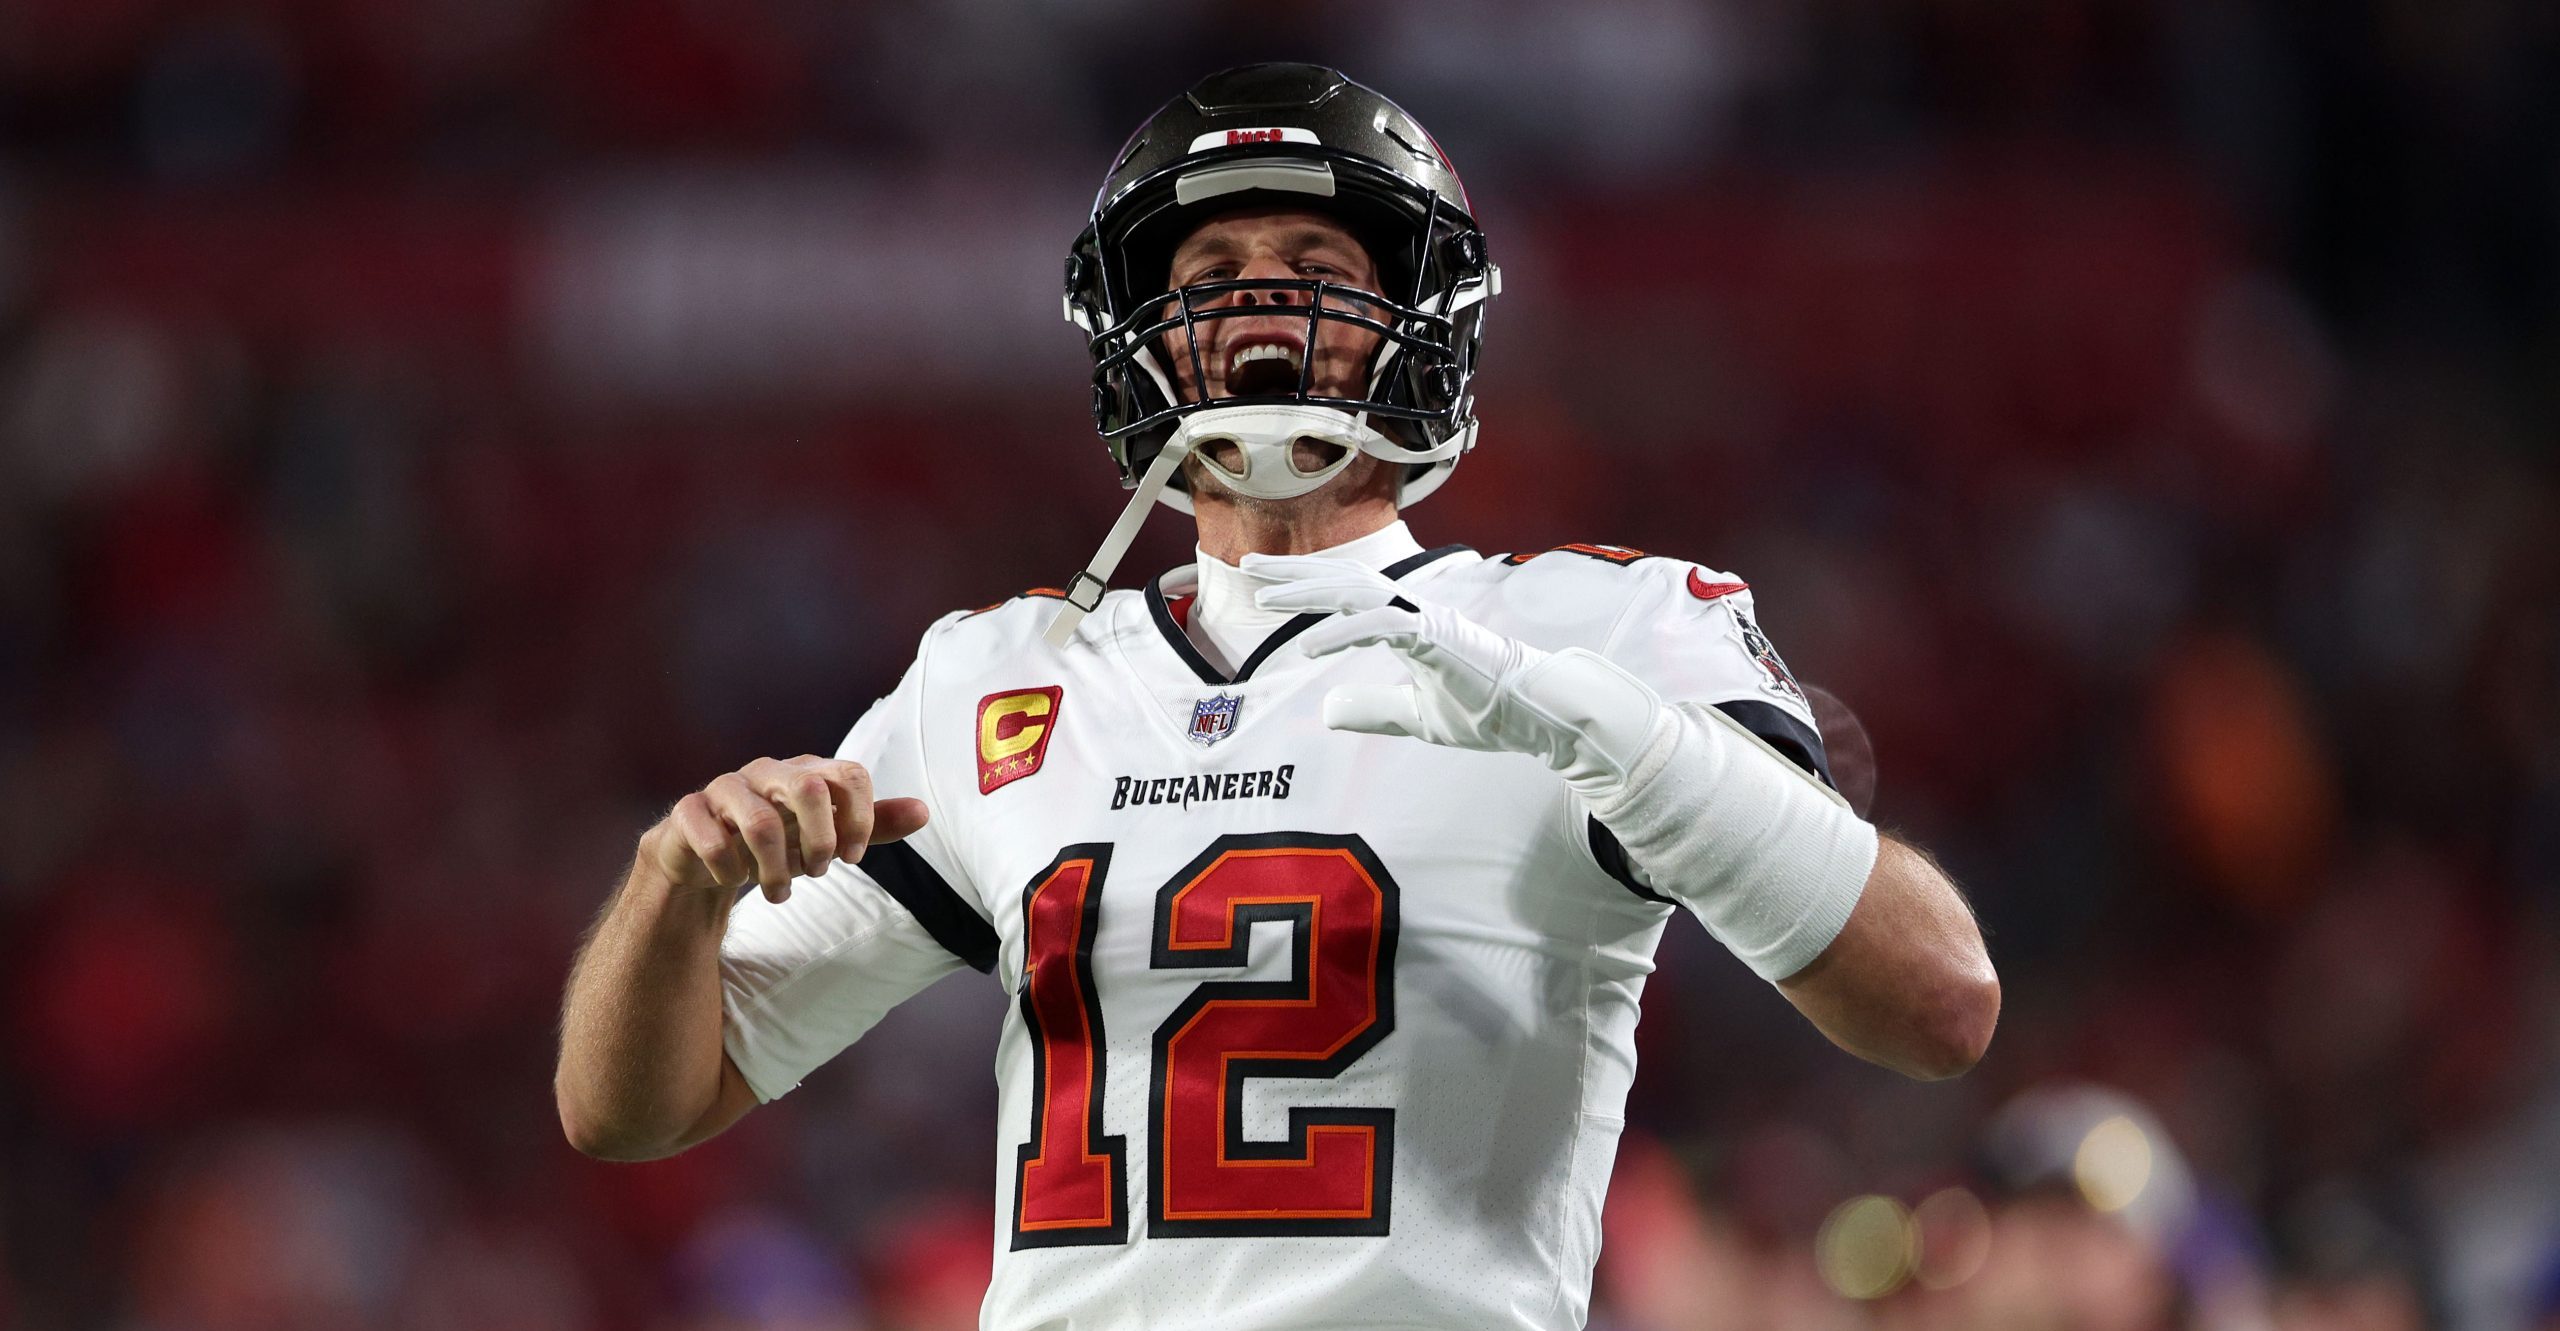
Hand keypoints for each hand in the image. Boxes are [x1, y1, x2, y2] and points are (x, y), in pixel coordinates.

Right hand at [639, 756, 929, 902]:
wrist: (705, 855)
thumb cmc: (776, 841)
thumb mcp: (827, 835)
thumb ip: (872, 823)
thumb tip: (924, 812)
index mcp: (806, 772)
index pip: (850, 774)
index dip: (861, 817)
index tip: (854, 858)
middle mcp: (766, 772)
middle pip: (809, 787)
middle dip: (821, 840)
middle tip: (819, 871)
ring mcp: (725, 789)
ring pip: (759, 822)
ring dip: (776, 870)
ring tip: (780, 894)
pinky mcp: (688, 812)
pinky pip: (710, 837)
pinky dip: (728, 869)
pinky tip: (734, 880)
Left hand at [1244, 554, 1663, 787]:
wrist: (1538, 716)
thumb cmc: (1486, 711)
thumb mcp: (1415, 717)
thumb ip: (1373, 709)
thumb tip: (1326, 710)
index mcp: (1407, 621)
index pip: (1346, 590)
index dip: (1303, 582)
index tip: (1262, 582)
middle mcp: (1413, 609)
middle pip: (1342, 577)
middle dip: (1292, 571)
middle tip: (1246, 566)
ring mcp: (1426, 618)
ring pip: (1356, 591)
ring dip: (1308, 593)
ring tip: (1264, 600)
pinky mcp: (1437, 637)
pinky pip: (1380, 627)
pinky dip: (1341, 633)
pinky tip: (1308, 648)